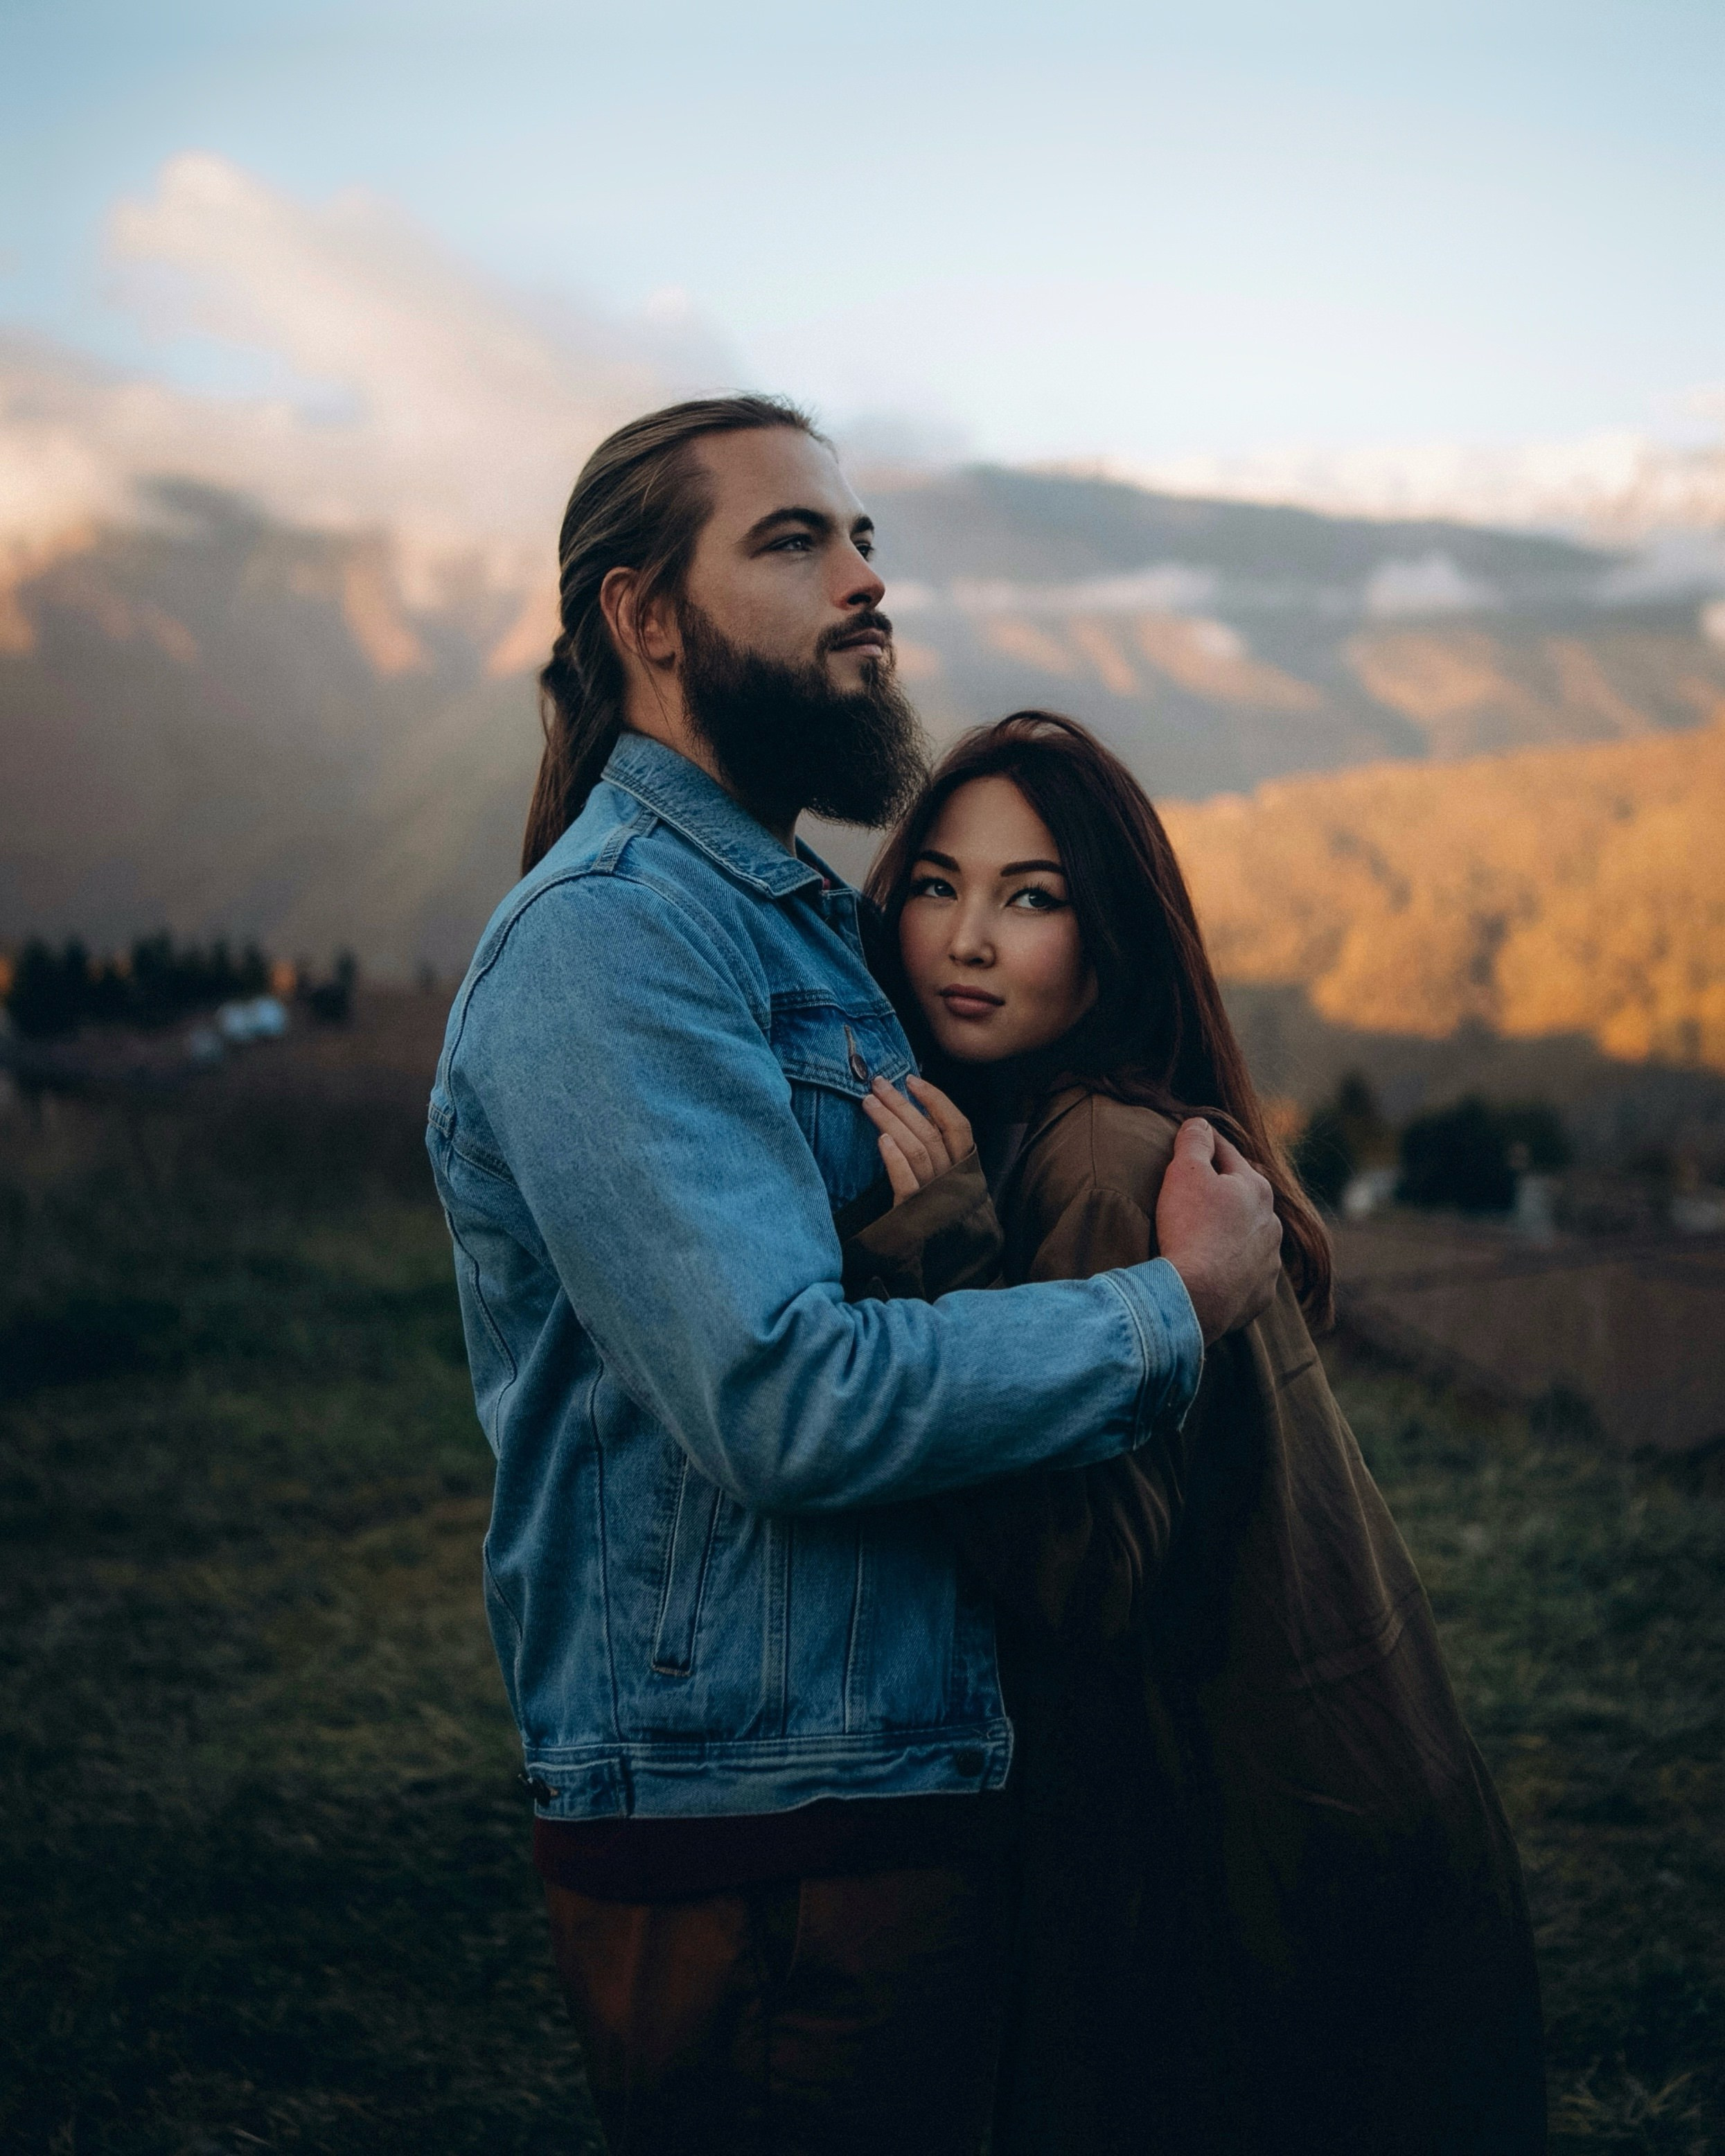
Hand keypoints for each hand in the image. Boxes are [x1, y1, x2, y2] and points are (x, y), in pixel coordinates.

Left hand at [860, 1075, 974, 1205]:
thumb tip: (914, 1108)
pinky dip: (896, 1159)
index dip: (936, 1100)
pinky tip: (882, 1140)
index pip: (958, 1125)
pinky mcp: (914, 1215)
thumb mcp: (948, 1182)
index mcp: (965, 1168)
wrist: (940, 1265)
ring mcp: (935, 1197)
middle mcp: (953, 1179)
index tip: (912, 1080)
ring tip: (869, 1103)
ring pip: (917, 1149)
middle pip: (930, 1132)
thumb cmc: (940, 1216)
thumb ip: (939, 1152)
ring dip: (891, 1122)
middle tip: (878, 1084)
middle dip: (902, 1103)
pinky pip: (908, 1183)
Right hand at [1154, 1119, 1280, 1344]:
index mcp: (1256, 1189)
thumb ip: (1194, 1141)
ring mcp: (1268, 1261)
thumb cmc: (1189, 1229)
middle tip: (1199, 1189)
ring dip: (1232, 1232)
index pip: (1226, 1154)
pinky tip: (1215, 1271)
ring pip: (1250, 1237)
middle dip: (1225, 1190)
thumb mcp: (1185, 1172)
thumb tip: (1199, 1123)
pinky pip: (1246, 1274)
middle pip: (1243, 1197)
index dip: (1204, 1144)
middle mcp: (1271, 1223)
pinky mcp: (1260, 1294)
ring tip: (1207, 1236)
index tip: (1190, 1139)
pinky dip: (1233, 1269)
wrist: (1194, 1296)